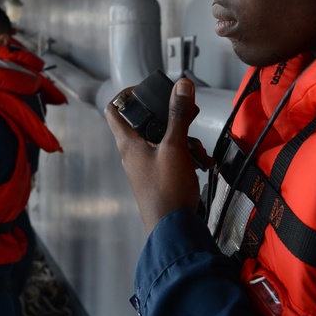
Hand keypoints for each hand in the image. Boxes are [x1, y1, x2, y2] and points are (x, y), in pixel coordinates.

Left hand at [105, 78, 210, 233]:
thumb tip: (181, 86)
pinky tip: (201, 163)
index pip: (114, 110)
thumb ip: (178, 115)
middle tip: (186, 117)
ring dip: (184, 140)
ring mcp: (146, 167)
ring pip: (163, 141)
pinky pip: (171, 157)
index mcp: (128, 144)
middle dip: (170, 119)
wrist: (174, 229)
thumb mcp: (175, 147)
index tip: (146, 89)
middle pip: (146, 123)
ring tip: (199, 151)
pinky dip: (186, 156)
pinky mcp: (159, 178)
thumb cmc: (167, 192)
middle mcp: (134, 154)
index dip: (126, 94)